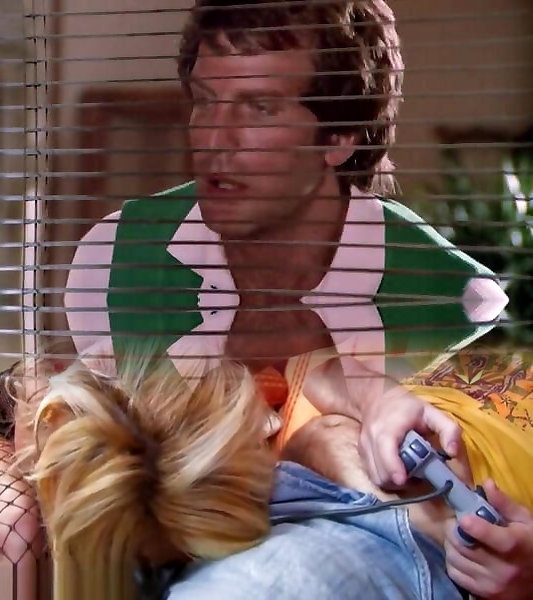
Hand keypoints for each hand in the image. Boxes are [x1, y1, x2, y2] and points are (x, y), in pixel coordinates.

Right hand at [302, 357, 463, 488]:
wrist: (376, 397)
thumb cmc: (406, 406)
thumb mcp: (431, 412)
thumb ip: (447, 429)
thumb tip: (453, 453)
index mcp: (388, 428)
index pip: (385, 451)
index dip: (393, 468)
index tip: (404, 480)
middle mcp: (371, 439)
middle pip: (380, 472)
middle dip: (399, 481)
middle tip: (416, 477)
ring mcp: (364, 447)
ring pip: (375, 477)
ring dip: (393, 482)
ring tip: (408, 473)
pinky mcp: (361, 454)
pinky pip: (372, 474)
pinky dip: (386, 477)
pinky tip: (397, 470)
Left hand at [445, 479, 532, 598]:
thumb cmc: (529, 543)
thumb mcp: (525, 521)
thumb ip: (504, 503)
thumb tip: (487, 483)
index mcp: (516, 546)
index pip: (496, 540)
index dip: (476, 528)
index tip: (463, 518)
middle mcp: (504, 568)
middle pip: (465, 546)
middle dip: (453, 529)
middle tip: (455, 521)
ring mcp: (492, 583)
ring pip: (455, 558)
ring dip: (450, 543)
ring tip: (457, 536)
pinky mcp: (483, 593)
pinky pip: (454, 573)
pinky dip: (452, 560)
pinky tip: (460, 553)